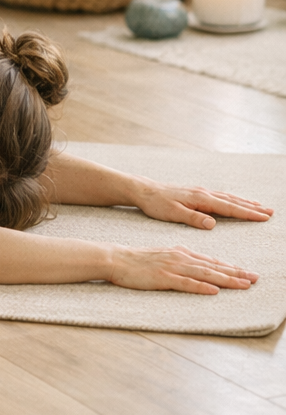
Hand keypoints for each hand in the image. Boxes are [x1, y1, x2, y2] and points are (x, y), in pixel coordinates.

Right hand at [108, 245, 258, 293]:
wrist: (116, 258)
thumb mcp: (163, 255)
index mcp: (180, 252)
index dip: (230, 267)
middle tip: (255, 278)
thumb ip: (180, 258)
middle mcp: (180, 258)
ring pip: (204, 274)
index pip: (211, 261)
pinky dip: (201, 287)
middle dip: (236, 273)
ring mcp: (172, 268)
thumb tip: (197, 263)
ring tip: (243, 285)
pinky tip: (213, 290)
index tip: (247, 273)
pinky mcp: (163, 278)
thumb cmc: (137, 259)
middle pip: (213, 266)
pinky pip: (185, 283)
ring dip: (225, 280)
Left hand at [130, 179, 273, 229]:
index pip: (229, 207)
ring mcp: (200, 192)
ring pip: (227, 197)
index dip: (247, 213)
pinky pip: (219, 196)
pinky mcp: (196, 193)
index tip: (263, 217)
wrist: (144, 190)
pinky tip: (235, 201)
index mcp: (200, 199)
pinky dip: (232, 199)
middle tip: (270, 212)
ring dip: (244, 202)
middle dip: (252, 207)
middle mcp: (203, 193)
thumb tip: (213, 223)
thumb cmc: (157, 204)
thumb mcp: (173, 213)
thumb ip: (193, 218)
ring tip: (259, 206)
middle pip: (232, 201)